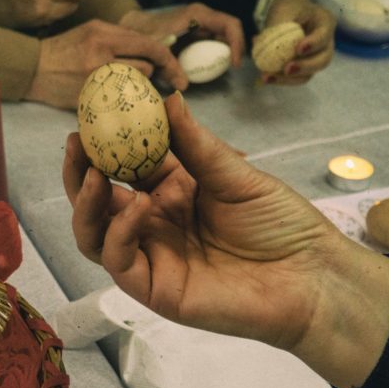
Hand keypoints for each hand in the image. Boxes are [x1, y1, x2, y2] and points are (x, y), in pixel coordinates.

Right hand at [25, 20, 184, 108]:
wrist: (32, 69)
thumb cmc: (65, 49)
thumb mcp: (93, 32)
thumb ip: (123, 39)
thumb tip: (158, 48)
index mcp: (104, 35)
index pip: (150, 46)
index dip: (170, 61)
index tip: (179, 77)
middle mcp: (99, 55)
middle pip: (146, 69)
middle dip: (151, 77)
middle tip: (151, 86)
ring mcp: (92, 80)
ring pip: (133, 89)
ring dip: (135, 92)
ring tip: (126, 92)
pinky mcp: (85, 100)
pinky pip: (117, 106)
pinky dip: (121, 106)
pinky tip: (117, 106)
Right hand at [62, 93, 388, 387]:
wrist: (313, 277)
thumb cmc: (282, 225)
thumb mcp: (236, 174)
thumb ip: (195, 144)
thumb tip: (167, 99)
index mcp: (171, 192)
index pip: (123, 167)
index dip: (103, 145)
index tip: (90, 115)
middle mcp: (153, 224)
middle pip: (97, 202)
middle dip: (80, 172)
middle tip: (75, 143)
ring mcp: (150, 257)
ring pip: (94, 234)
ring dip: (87, 204)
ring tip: (94, 174)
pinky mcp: (155, 288)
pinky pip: (118, 260)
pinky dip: (119, 232)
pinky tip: (139, 205)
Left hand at [118, 3, 244, 67]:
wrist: (134, 28)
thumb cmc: (145, 35)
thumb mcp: (157, 52)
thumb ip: (169, 68)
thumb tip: (184, 86)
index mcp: (198, 15)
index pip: (229, 25)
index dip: (237, 44)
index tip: (234, 64)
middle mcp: (203, 17)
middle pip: (229, 32)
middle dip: (232, 52)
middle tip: (229, 71)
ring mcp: (200, 24)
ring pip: (221, 39)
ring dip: (223, 55)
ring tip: (218, 73)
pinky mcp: (196, 33)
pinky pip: (211, 44)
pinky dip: (212, 57)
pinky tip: (205, 71)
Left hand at [260, 0, 335, 83]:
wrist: (289, 14)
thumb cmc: (289, 8)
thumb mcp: (283, 9)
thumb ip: (276, 24)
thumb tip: (259, 42)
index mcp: (325, 22)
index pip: (323, 35)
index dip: (313, 44)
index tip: (298, 49)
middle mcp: (326, 42)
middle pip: (323, 59)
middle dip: (305, 67)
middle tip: (286, 69)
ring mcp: (316, 57)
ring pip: (309, 74)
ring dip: (288, 79)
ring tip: (267, 77)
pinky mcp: (304, 68)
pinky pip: (295, 78)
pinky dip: (280, 79)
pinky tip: (265, 76)